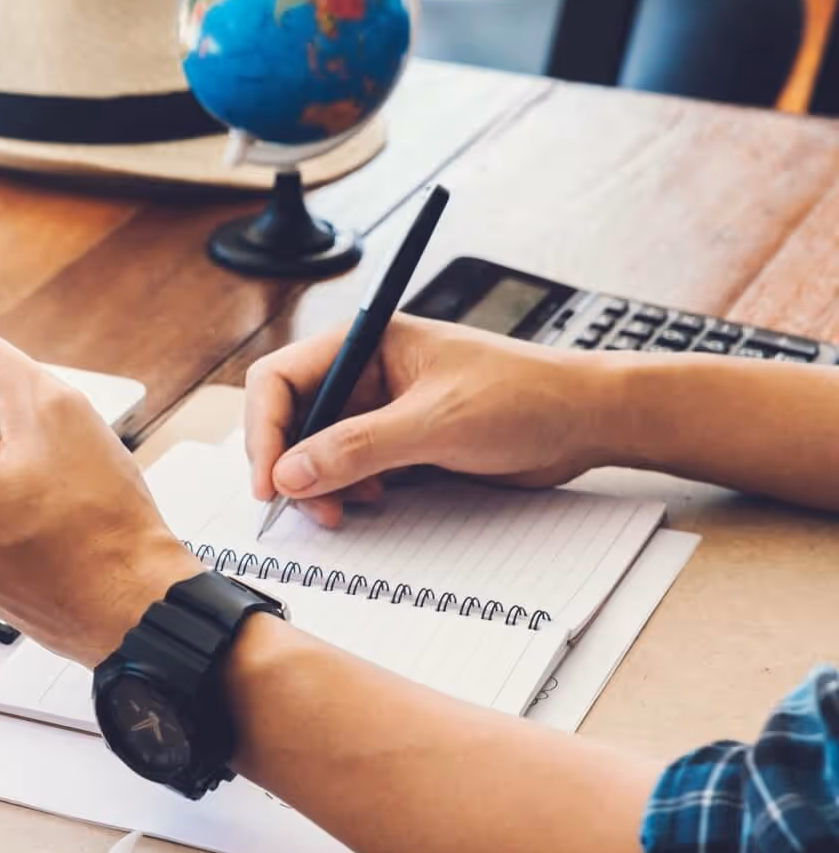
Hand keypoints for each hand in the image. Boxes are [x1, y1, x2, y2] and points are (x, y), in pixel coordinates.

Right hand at [244, 316, 617, 527]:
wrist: (586, 420)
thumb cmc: (526, 396)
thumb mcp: (435, 423)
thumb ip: (357, 448)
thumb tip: (290, 474)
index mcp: (363, 343)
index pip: (279, 380)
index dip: (266, 431)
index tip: (271, 482)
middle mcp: (363, 373)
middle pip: (291, 419)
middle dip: (292, 466)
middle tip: (310, 507)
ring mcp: (380, 408)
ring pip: (316, 450)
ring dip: (321, 484)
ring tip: (347, 509)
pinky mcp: (399, 441)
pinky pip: (349, 468)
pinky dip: (349, 490)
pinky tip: (376, 500)